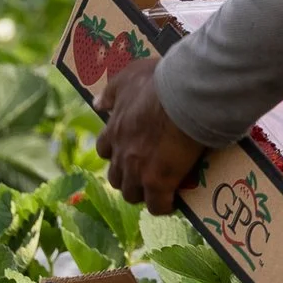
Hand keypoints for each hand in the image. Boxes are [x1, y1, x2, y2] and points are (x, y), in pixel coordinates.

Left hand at [92, 56, 210, 214]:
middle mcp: (121, 153)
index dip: (115, 153)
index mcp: (114, 129)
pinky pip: (157, 205)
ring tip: (159, 190)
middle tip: (145, 173)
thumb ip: (112, 92)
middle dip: (127, 177)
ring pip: (132, 194)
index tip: (128, 151)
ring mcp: (137, 170)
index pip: (103, 150)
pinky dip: (163, 205)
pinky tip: (174, 202)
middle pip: (115, 177)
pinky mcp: (158, 182)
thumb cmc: (159, 82)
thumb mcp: (129, 77)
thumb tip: (97, 105)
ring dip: (143, 193)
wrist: (184, 95)